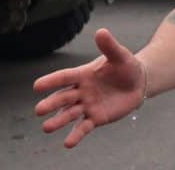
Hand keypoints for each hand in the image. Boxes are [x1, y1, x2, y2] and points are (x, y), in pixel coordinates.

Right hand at [33, 28, 144, 147]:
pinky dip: (75, 135)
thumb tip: (101, 31)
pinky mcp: (95, 118)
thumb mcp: (120, 56)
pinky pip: (83, 127)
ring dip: (58, 121)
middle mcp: (81, 91)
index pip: (64, 77)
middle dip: (51, 104)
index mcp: (83, 74)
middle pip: (63, 98)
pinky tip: (67, 143)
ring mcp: (87, 105)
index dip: (51, 81)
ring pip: (69, 114)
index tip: (36, 86)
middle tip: (39, 110)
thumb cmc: (126, 66)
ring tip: (46, 128)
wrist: (138, 82)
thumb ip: (110, 46)